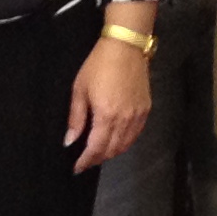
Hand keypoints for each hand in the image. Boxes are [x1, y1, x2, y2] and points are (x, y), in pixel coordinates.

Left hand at [65, 33, 152, 174]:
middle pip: (112, 150)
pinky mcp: (146, 109)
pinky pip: (135, 134)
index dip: (86, 161)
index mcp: (106, 115)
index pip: (96, 148)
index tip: (77, 168)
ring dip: (111, 152)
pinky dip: (125, 142)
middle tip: (86, 161)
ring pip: (125, 145)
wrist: (126, 47)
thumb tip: (70, 142)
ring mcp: (138, 115)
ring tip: (99, 153)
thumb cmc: (98, 65)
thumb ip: (76, 118)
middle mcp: (124, 119)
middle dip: (97, 158)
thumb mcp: (80, 90)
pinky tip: (116, 141)